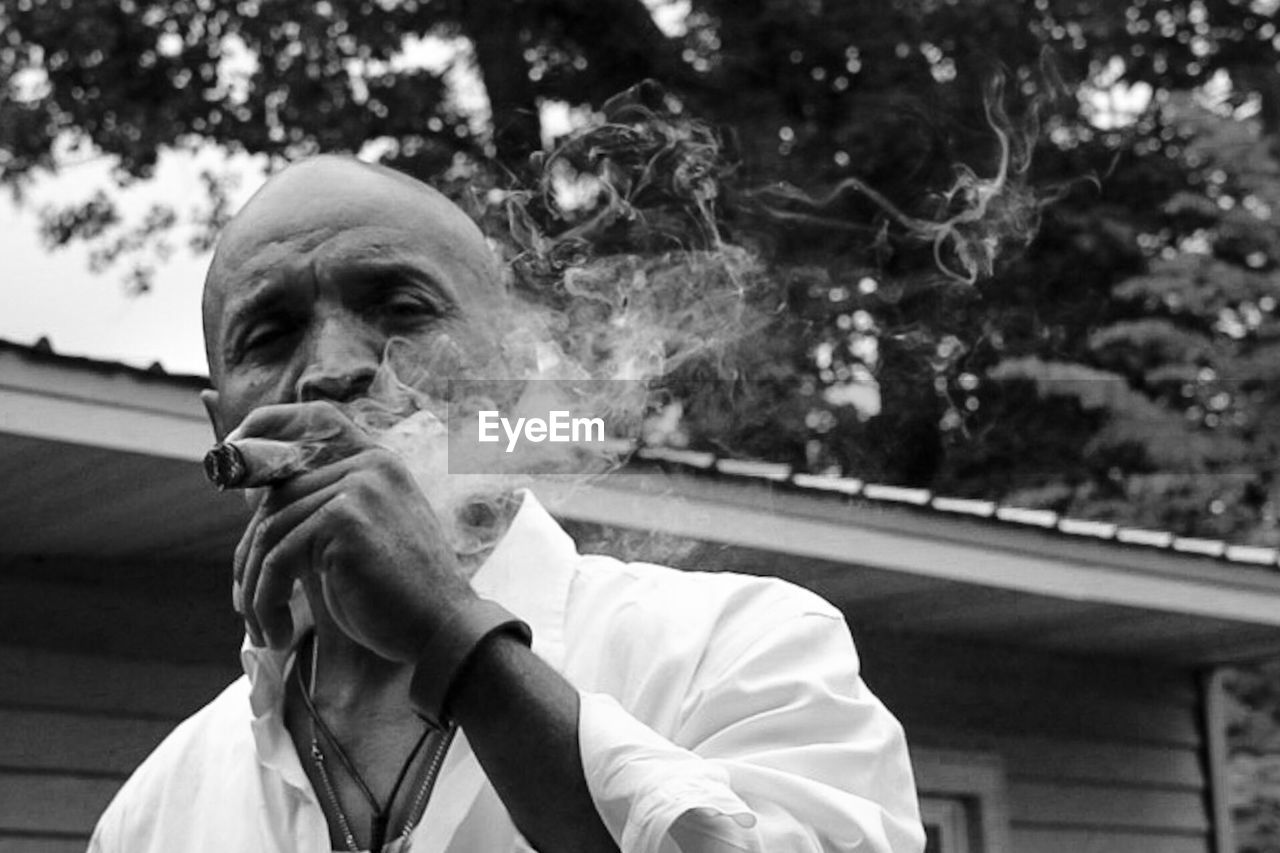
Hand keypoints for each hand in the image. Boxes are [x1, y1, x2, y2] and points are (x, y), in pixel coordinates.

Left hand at [229, 401, 476, 658]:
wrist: (442, 631)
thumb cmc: (398, 598)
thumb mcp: (356, 542)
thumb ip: (317, 513)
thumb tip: (252, 500)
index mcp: (377, 463)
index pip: (316, 420)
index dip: (268, 423)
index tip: (230, 449)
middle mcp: (369, 464)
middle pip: (276, 496)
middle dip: (249, 556)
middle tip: (246, 606)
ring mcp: (359, 487)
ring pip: (270, 532)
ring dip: (256, 591)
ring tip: (265, 630)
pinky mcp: (346, 518)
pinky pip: (278, 558)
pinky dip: (267, 601)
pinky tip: (278, 632)